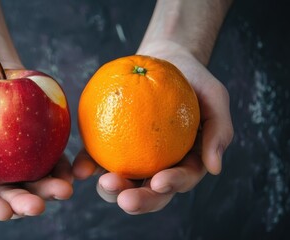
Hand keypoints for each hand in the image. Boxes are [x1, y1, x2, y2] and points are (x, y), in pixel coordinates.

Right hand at [0, 59, 72, 219]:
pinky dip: (64, 167)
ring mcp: (21, 157)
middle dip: (25, 203)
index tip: (6, 212)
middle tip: (39, 206)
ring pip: (37, 180)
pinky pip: (54, 157)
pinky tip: (75, 171)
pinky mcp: (41, 142)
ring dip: (51, 189)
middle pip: (12, 192)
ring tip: (64, 190)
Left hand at [73, 41, 233, 213]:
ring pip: (122, 182)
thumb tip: (215, 168)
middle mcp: (159, 165)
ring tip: (102, 182)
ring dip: (111, 190)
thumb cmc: (193, 80)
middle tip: (125, 199)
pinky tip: (80, 168)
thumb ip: (219, 130)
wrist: (164, 61)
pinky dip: (88, 165)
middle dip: (139, 200)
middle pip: (150, 191)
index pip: (181, 179)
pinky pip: (97, 158)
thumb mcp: (214, 97)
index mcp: (185, 161)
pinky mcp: (109, 143)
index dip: (171, 185)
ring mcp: (132, 157)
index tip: (159, 181)